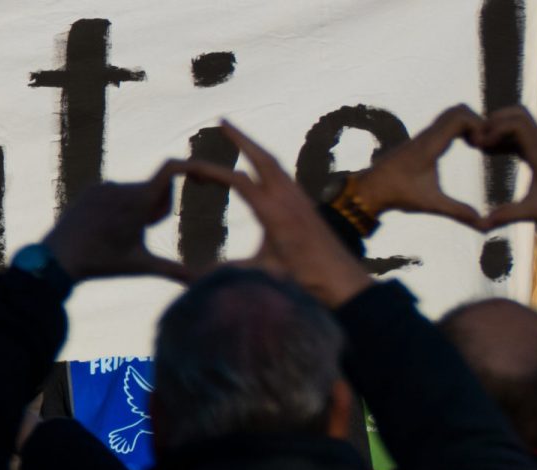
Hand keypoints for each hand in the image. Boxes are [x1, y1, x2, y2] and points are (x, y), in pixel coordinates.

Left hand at [44, 167, 190, 281]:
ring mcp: (105, 186)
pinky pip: (118, 193)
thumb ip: (175, 271)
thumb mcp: (141, 266)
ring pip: (137, 192)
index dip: (189, 167)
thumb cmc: (103, 263)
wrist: (58, 258)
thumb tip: (201, 283)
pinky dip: (120, 207)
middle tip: (140, 231)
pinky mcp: (92, 189)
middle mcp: (122, 186)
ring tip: (117, 233)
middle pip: (157, 189)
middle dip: (157, 208)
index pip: (170, 169)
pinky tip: (104, 227)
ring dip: (138, 208)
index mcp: (138, 200)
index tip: (201, 176)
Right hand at [172, 123, 372, 306]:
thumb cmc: (306, 280)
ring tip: (238, 137)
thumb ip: (230, 271)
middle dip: (240, 138)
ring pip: (275, 163)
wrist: (344, 281)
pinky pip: (283, 174)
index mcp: (274, 212)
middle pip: (262, 158)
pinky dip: (267, 163)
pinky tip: (262, 168)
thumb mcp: (264, 274)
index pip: (238, 180)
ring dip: (255, 147)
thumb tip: (193, 278)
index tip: (192, 167)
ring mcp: (300, 199)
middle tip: (222, 121)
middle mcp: (288, 198)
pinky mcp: (306, 204)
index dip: (212, 171)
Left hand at [352, 105, 484, 226]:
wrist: (368, 189)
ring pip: (449, 115)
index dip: (477, 125)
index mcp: (429, 146)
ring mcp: (421, 136)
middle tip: (483, 143)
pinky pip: (443, 123)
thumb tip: (484, 226)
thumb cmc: (397, 195)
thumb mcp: (431, 204)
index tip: (482, 146)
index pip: (458, 117)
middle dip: (476, 121)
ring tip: (477, 145)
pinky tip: (465, 146)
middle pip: (457, 110)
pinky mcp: (419, 140)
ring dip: (467, 124)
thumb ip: (459, 212)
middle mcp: (425, 136)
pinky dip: (458, 128)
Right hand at [473, 106, 536, 255]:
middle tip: (477, 138)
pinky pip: (522, 137)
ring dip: (499, 128)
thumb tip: (480, 225)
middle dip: (494, 121)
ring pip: (520, 123)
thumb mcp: (535, 212)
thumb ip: (507, 215)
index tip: (481, 146)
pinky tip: (491, 152)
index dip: (495, 128)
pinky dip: (505, 138)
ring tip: (480, 145)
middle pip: (518, 114)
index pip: (517, 123)